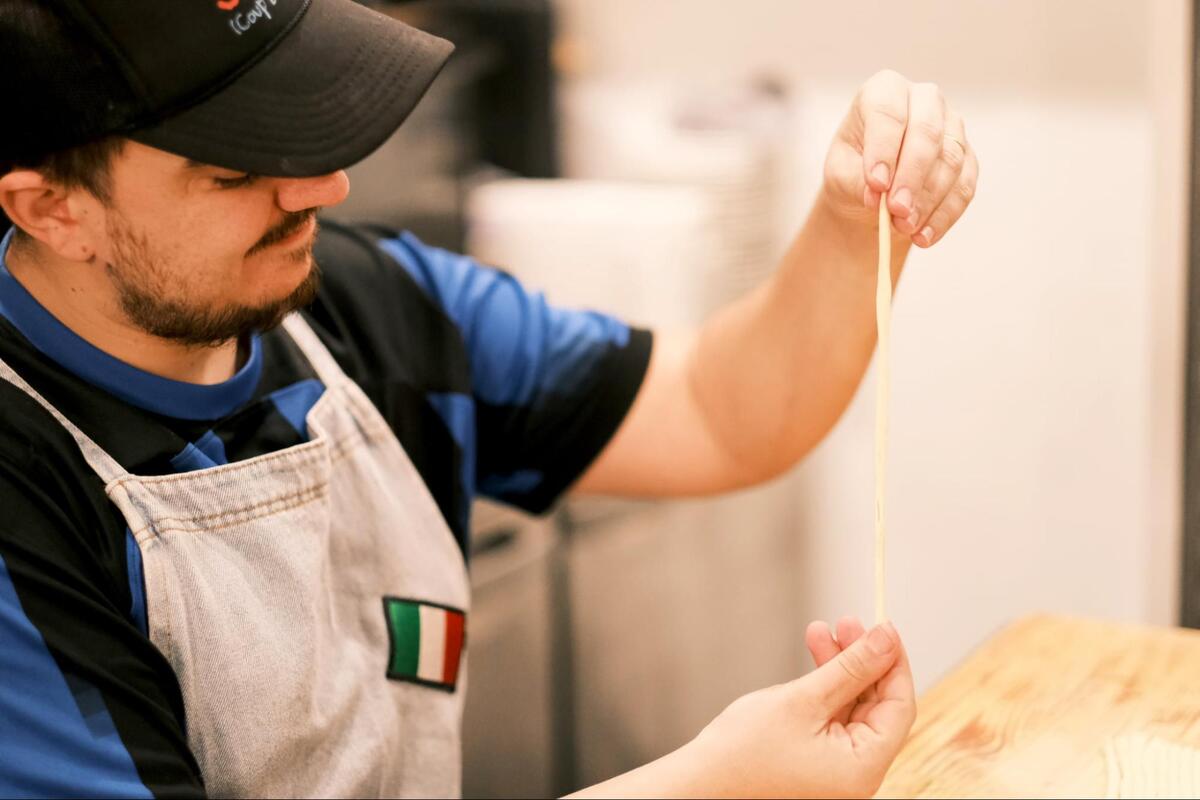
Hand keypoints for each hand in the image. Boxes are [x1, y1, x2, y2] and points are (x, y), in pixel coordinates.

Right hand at [678, 620, 915, 798]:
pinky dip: (825, 687)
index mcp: (864, 767)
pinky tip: (811, 656)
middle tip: (844, 620)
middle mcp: (857, 772)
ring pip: (852, 706)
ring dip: (838, 667)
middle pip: (876, 704)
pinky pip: (833, 717)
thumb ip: (850, 668)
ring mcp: (837, 767)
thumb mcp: (804, 699)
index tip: (882, 626)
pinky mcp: (818, 760)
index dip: (893, 662)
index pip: (899, 706)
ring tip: (819, 629)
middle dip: (860, 659)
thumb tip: (887, 638)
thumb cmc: (745, 749)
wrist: (701, 782)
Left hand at [822, 69, 978, 247]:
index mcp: (884, 91)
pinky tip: (923, 237)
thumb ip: (856, 181)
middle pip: (928, 132)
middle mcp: (924, 100)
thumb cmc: (853, 172)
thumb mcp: (841, 175)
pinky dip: (944, 216)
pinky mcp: (968, 158)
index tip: (876, 184)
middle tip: (897, 211)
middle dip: (912, 176)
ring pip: (951, 160)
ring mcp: (952, 127)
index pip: (889, 112)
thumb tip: (877, 195)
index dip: (884, 149)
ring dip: (928, 200)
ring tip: (903, 228)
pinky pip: (964, 187)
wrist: (875, 192)